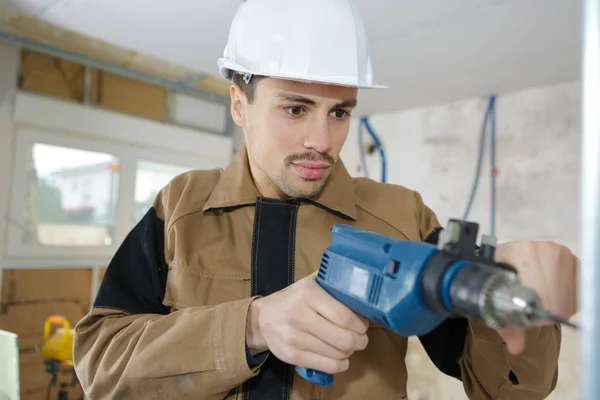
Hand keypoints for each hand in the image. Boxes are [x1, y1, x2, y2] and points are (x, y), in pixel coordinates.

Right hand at [245, 272, 369, 373]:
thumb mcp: (311, 282)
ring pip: (337, 355)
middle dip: (360, 341)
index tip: (364, 324)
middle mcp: (300, 316)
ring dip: (350, 352)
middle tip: (361, 337)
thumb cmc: (294, 298)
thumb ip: (333, 279)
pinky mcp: (292, 356)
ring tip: (349, 345)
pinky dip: (340, 365)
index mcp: (308, 294)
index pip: (344, 316)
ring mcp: (294, 338)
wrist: (263, 318)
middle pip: (344, 339)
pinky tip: (340, 357)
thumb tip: (362, 281)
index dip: (360, 324)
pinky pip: (327, 367)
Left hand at [492, 240, 577, 354]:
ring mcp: (563, 254)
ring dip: (556, 307)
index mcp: (522, 253)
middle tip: (531, 309)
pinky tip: (551, 296)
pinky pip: (576, 294)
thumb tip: (516, 347)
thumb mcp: (494, 295)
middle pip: (555, 298)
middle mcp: (546, 249)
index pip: (539, 295)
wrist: (507, 258)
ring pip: (567, 298)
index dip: (535, 312)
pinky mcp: (574, 261)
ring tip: (539, 300)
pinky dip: (565, 301)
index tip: (529, 317)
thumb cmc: (498, 277)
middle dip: (545, 312)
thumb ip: (505, 323)